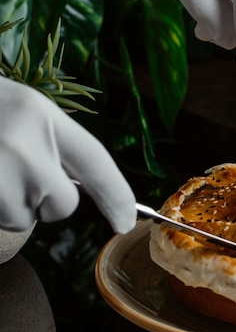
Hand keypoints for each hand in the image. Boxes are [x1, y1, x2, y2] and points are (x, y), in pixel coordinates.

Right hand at [0, 78, 135, 233]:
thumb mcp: (26, 110)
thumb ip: (56, 146)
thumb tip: (79, 193)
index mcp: (40, 114)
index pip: (95, 162)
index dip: (117, 195)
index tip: (127, 221)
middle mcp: (20, 145)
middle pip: (62, 205)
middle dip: (47, 200)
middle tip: (14, 170)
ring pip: (24, 217)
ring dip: (11, 204)